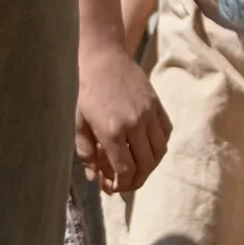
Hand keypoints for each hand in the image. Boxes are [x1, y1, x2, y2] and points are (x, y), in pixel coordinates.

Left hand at [72, 38, 169, 195]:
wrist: (102, 56)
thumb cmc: (84, 88)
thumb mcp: (77, 122)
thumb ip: (86, 152)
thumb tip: (95, 178)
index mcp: (112, 130)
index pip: (125, 170)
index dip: (121, 184)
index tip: (113, 188)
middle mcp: (135, 124)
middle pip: (145, 166)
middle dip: (136, 181)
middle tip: (126, 185)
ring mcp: (149, 114)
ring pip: (159, 152)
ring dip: (150, 167)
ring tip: (137, 171)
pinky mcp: (157, 105)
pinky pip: (165, 134)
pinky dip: (159, 147)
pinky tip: (147, 150)